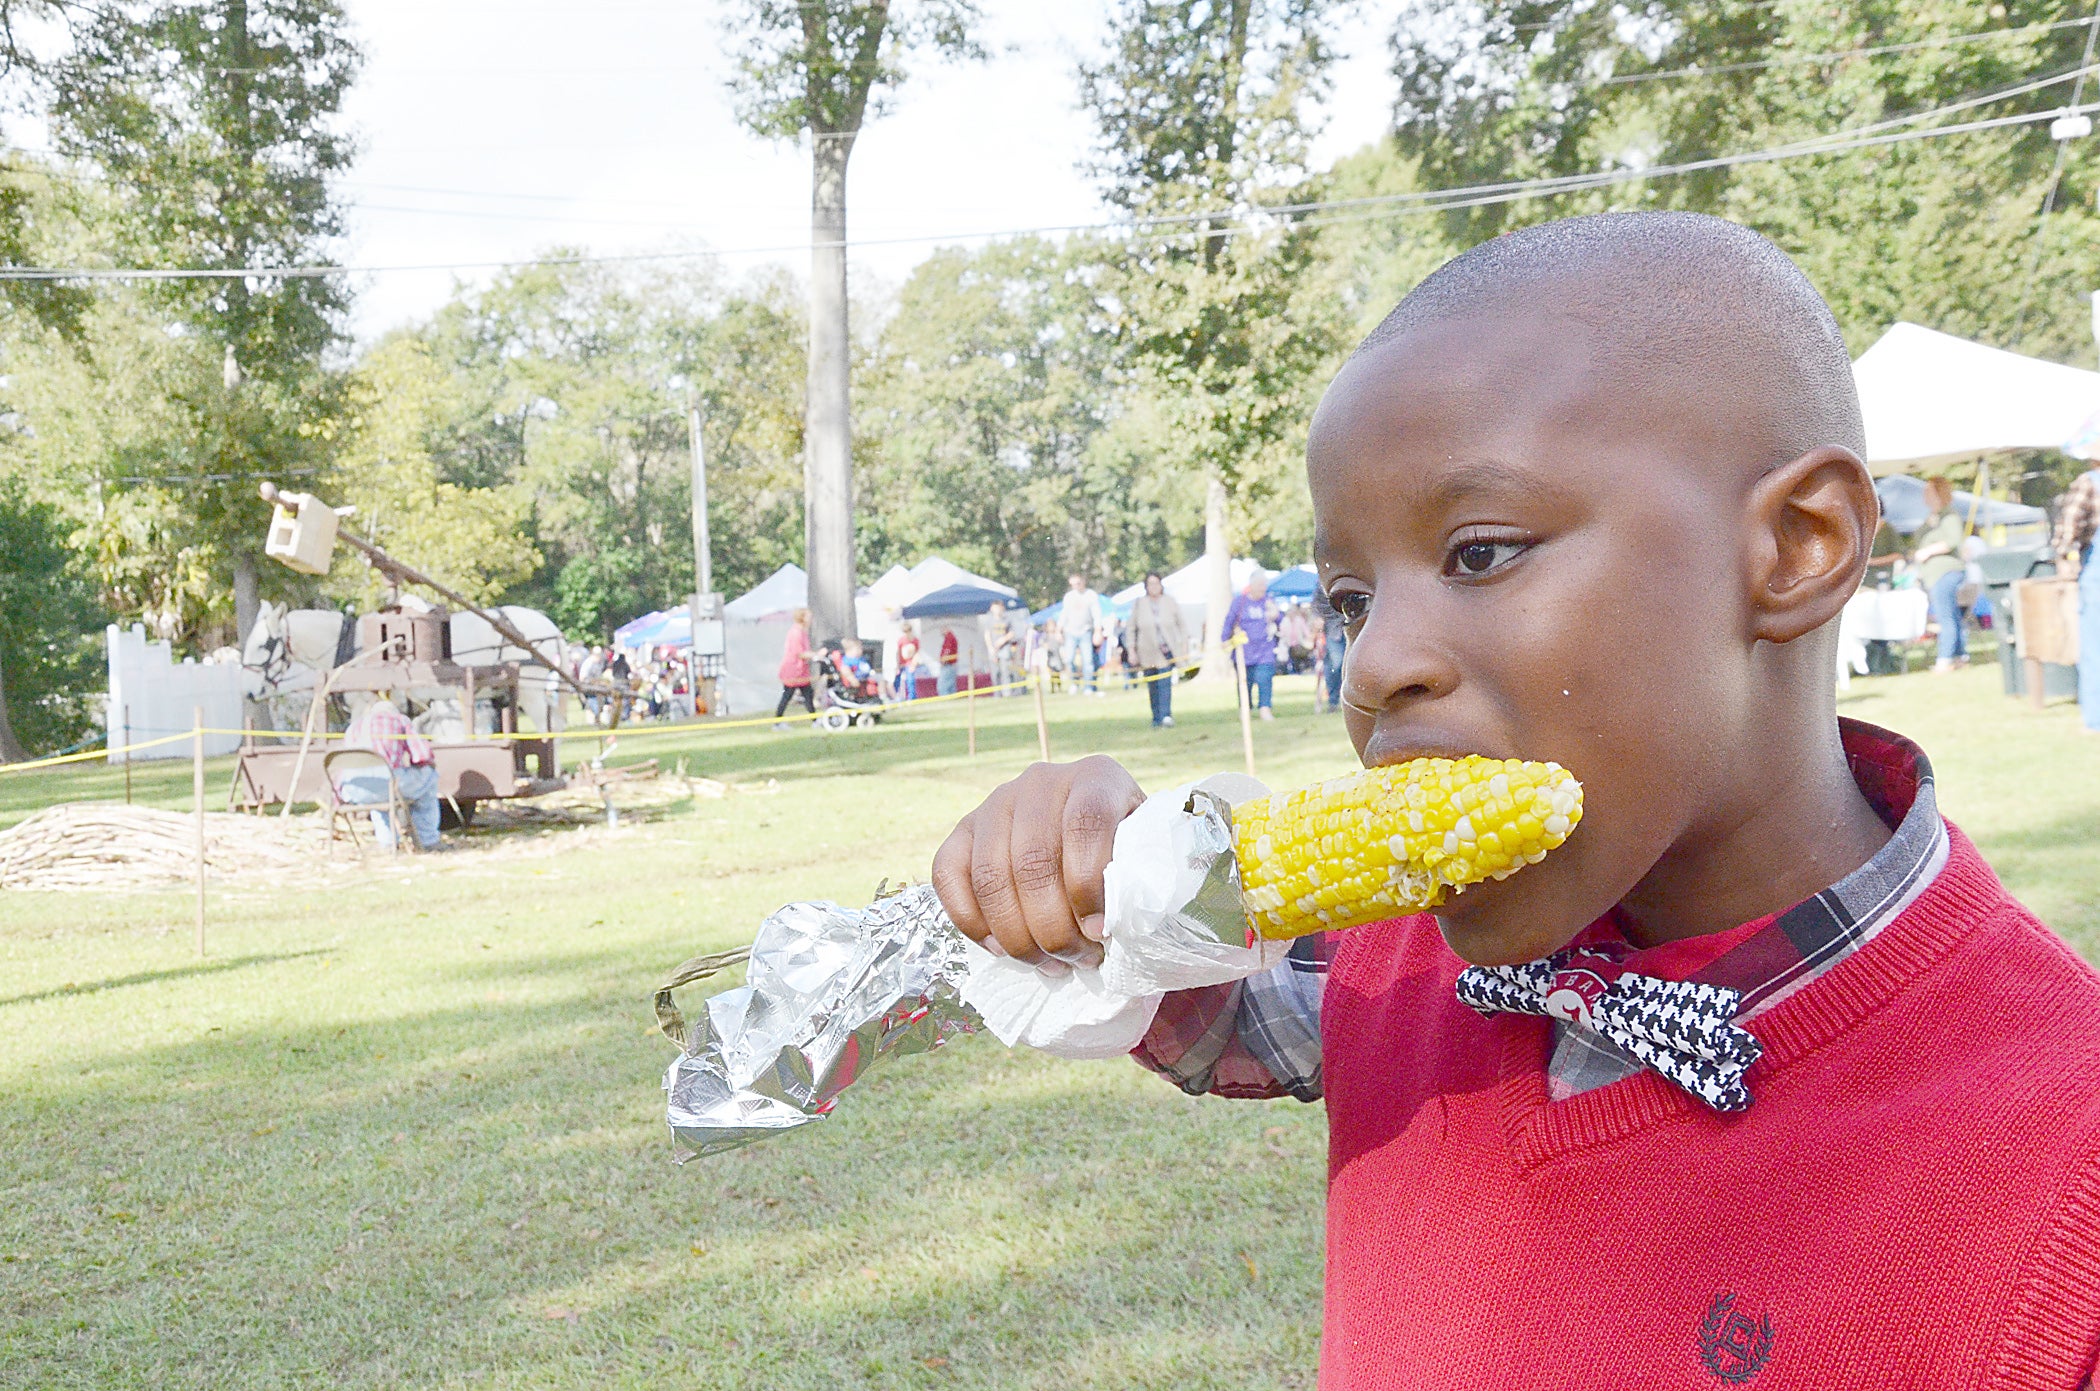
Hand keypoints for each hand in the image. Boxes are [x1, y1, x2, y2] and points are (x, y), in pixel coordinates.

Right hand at [932, 755, 1145, 973]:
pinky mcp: (962, 830)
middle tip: (1079, 960)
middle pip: (1032, 861)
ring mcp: (995, 803)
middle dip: (1054, 928)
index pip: (1085, 824)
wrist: (1089, 834)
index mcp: (1096, 778)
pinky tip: (1004, 950)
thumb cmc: (1125, 855)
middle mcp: (1041, 781)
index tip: (1101, 933)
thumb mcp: (1145, 855)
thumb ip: (1138, 878)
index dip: (1089, 885)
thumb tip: (1121, 924)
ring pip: (990, 877)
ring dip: (1018, 936)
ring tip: (1050, 964)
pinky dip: (973, 924)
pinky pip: (948, 878)